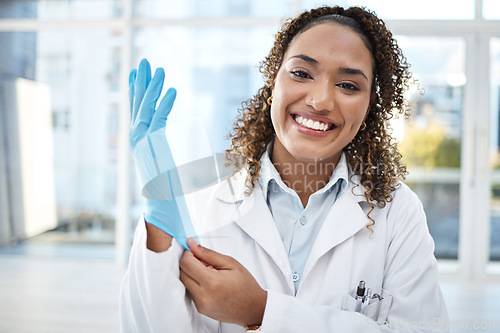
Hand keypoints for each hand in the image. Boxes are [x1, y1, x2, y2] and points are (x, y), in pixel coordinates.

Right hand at [129, 58, 191, 249]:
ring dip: (152, 88)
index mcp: (142, 147)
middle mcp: (139, 143)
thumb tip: (176, 159)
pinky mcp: (153, 150)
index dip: (139, 95)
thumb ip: (167, 163)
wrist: (161, 217)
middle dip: (142, 85)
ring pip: (146, 110)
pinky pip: (158, 121)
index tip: (139, 77)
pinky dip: (163, 104)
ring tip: (156, 68)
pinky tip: (170, 90)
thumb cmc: (166, 201)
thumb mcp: (167, 175)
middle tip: (145, 64)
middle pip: (139, 108)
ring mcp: (143, 146)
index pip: (140, 115)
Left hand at [179, 238, 266, 326]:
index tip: (195, 250)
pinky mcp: (200, 309)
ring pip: (184, 283)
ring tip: (209, 272)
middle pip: (181, 273)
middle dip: (188, 263)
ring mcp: (200, 305)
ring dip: (191, 274)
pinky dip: (195, 283)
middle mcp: (203, 296)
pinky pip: (190, 292)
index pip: (186, 264)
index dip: (188, 254)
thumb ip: (208, 254)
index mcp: (212, 283)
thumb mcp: (230, 263)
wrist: (253, 308)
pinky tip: (209, 282)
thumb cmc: (246, 286)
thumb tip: (192, 244)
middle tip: (202, 260)